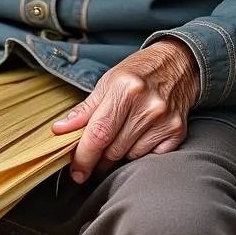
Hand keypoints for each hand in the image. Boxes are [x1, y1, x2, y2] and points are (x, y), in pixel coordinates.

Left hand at [51, 38, 200, 183]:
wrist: (177, 64)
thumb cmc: (137, 72)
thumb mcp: (107, 83)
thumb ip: (84, 110)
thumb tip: (59, 130)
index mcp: (124, 89)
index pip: (99, 133)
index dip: (84, 156)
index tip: (76, 170)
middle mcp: (147, 105)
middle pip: (113, 150)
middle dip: (99, 157)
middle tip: (96, 151)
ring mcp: (164, 120)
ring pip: (130, 157)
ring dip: (119, 155)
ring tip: (120, 137)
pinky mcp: (177, 131)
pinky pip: (150, 157)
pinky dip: (140, 153)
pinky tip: (139, 138)